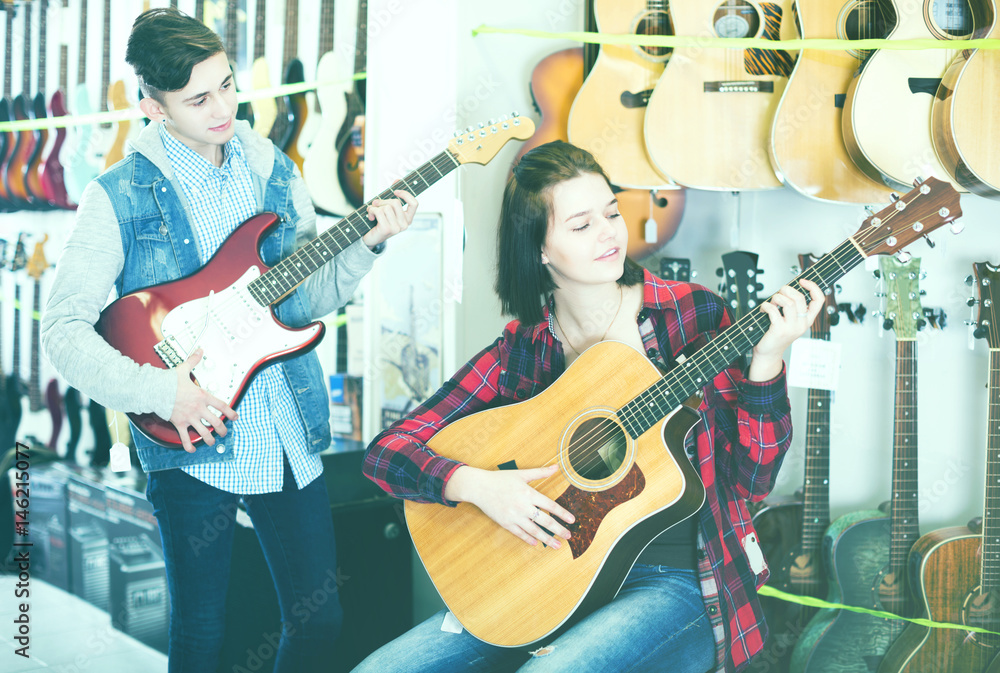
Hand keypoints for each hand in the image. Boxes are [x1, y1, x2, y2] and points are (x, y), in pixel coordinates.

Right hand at [168, 349, 237, 452]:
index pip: (222, 406)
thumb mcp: (184, 369)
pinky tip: (193, 450)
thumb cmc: (169, 381)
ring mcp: (189, 417)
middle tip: (224, 432)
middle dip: (222, 430)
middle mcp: (198, 408)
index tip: (236, 417)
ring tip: (212, 443)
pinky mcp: (179, 424)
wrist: (153, 390)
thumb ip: (194, 360)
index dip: (231, 412)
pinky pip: (185, 438)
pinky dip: (189, 446)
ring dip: (209, 440)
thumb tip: (200, 350)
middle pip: (216, 422)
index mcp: (202, 396)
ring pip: (204, 433)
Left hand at [362, 189, 417, 248]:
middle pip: (396, 202)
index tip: (395, 191)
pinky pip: (378, 211)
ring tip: (372, 212)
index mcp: (408, 219)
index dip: (405, 194)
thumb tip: (397, 180)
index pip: (414, 203)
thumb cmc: (379, 222)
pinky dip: (371, 211)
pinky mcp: (387, 229)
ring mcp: (397, 228)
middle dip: (382, 200)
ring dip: (375, 206)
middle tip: (375, 204)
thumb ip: (393, 195)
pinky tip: (370, 217)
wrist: (370, 238)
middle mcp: (405, 225)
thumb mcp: (387, 208)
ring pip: (386, 207)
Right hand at [443, 464, 574, 548]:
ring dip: (547, 539)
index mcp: (528, 493)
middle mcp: (523, 506)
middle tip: (569, 536)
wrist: (479, 487)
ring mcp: (514, 516)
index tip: (572, 520)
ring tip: (557, 545)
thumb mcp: (521, 473)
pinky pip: (519, 533)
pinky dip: (528, 539)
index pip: (550, 505)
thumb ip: (540, 472)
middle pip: (544, 520)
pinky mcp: (505, 523)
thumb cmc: (500, 479)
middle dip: (558, 530)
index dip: (562, 513)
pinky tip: (536, 543)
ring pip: (534, 530)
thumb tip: (557, 467)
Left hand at [749, 279, 825, 380]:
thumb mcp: (790, 321)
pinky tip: (763, 309)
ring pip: (788, 302)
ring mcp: (791, 328)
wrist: (768, 354)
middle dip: (786, 290)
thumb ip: (793, 307)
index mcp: (807, 320)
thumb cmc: (777, 335)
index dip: (813, 287)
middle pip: (800, 297)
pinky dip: (766, 306)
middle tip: (778, 293)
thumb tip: (787, 289)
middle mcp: (802, 324)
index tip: (802, 281)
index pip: (819, 300)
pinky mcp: (779, 330)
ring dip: (776, 298)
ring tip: (771, 303)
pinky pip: (773, 310)